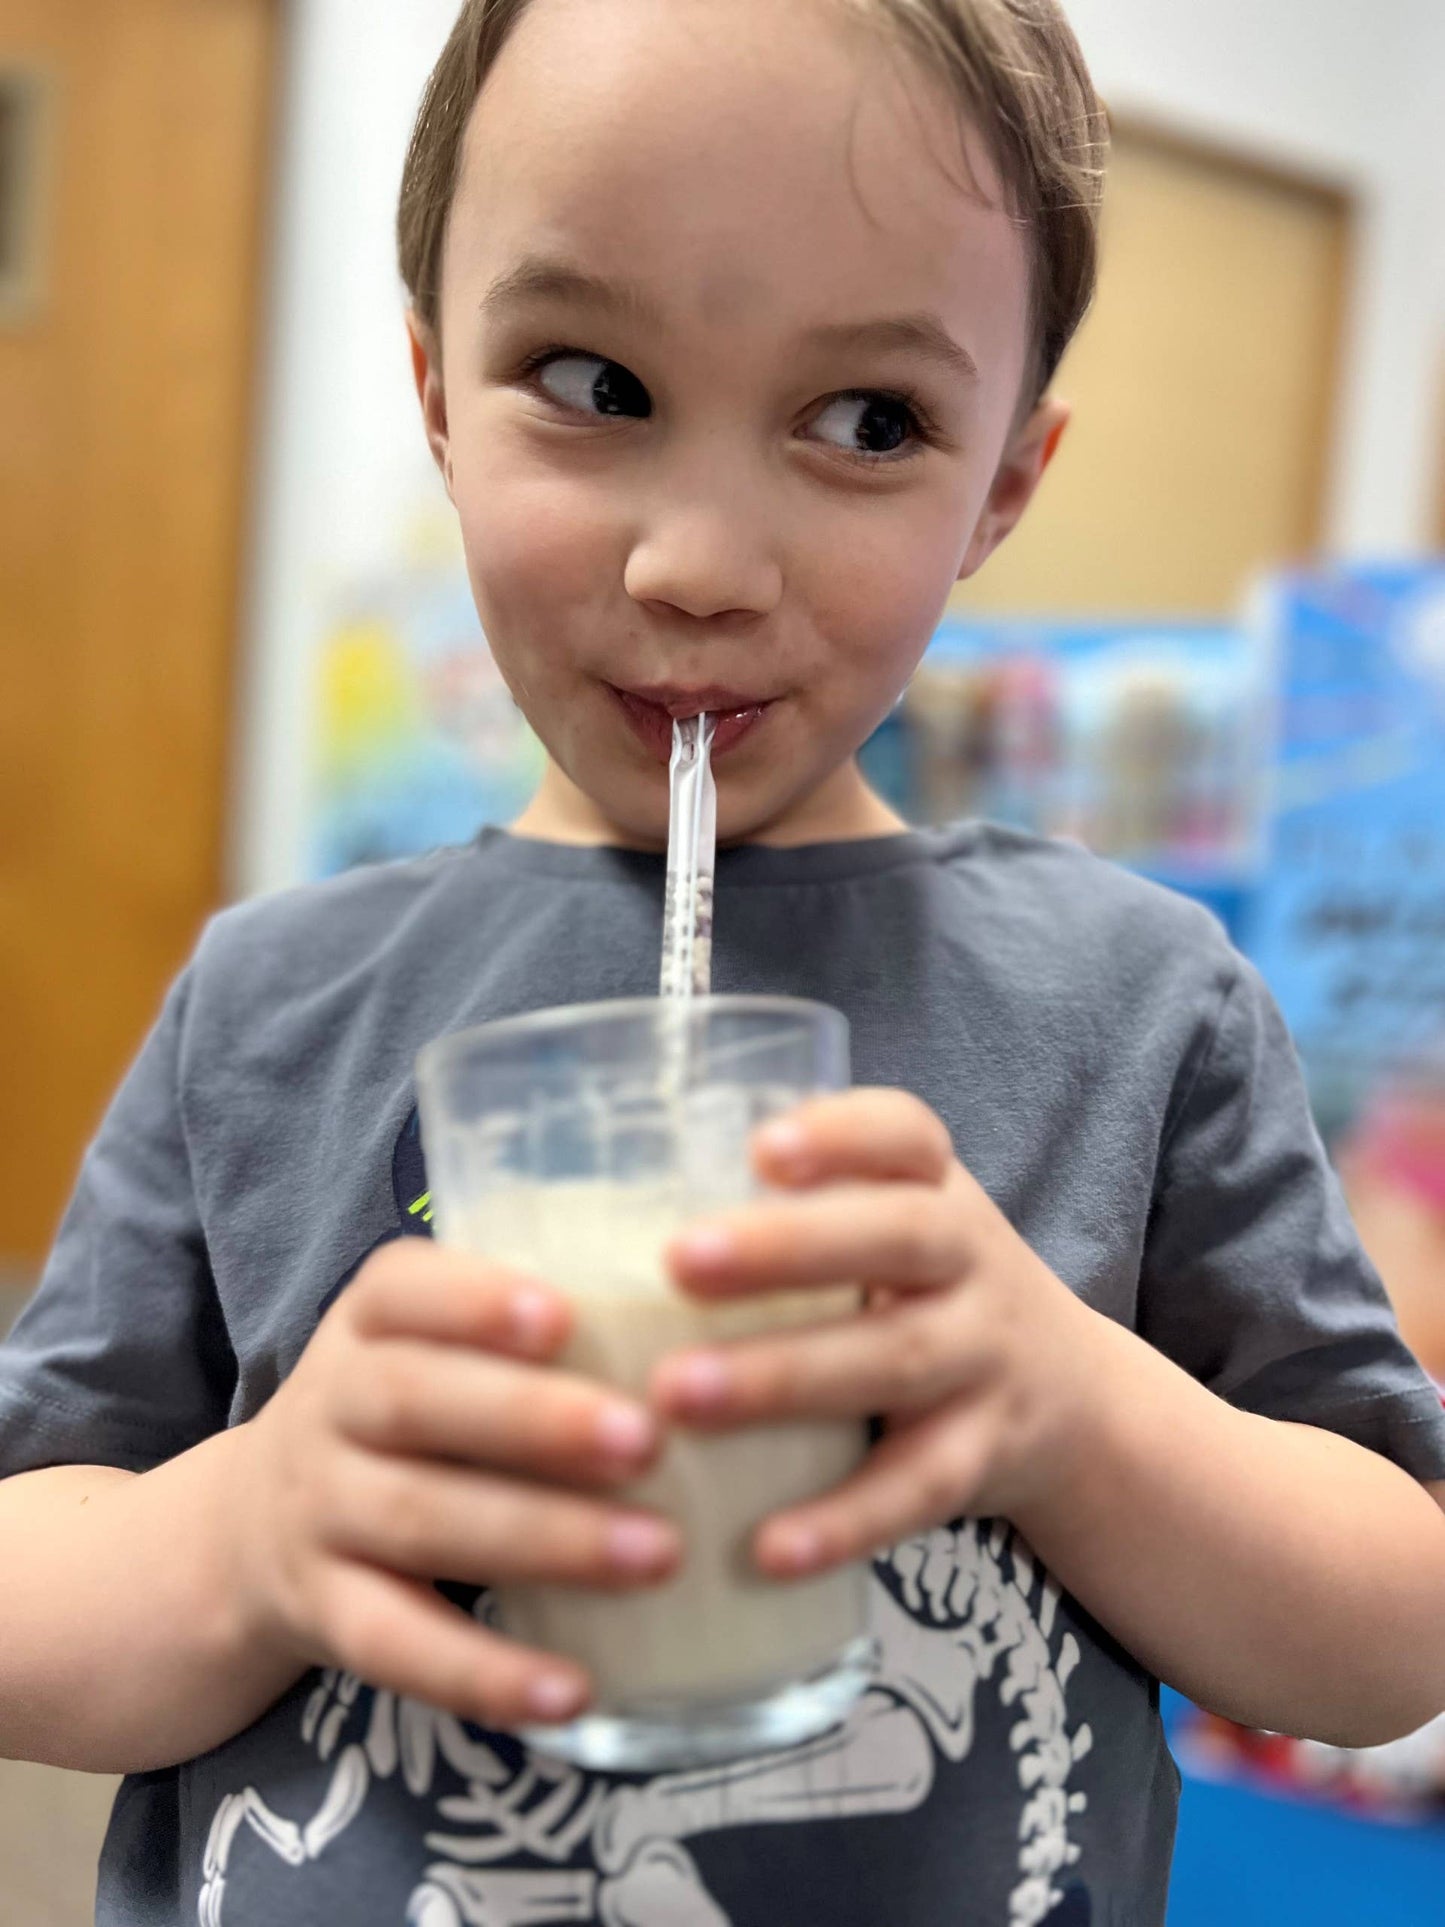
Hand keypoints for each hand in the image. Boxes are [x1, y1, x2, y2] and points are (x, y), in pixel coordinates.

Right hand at [227, 1241, 681, 1729]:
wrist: (243, 1534)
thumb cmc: (401, 1416)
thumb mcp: (428, 1346)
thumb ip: (530, 1326)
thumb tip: (695, 1323)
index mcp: (366, 1321)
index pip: (401, 1289)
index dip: (476, 1300)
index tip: (564, 1315)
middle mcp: (329, 1405)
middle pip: (414, 1401)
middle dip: (533, 1420)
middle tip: (645, 1440)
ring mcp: (317, 1511)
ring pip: (419, 1519)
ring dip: (543, 1539)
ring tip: (658, 1554)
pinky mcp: (322, 1612)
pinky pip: (396, 1646)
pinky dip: (484, 1673)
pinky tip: (573, 1690)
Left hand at [650, 1089, 1094, 1578]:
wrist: (1072, 1401)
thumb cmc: (919, 1294)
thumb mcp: (885, 1229)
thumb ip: (785, 1214)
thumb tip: (584, 1219)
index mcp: (934, 1187)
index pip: (905, 1133)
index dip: (840, 1135)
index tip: (760, 1149)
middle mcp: (972, 1258)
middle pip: (899, 1236)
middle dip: (787, 1247)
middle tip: (678, 1262)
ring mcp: (987, 1356)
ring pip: (896, 1360)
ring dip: (783, 1377)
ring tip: (674, 1396)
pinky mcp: (988, 1455)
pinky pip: (918, 1489)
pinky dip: (843, 1520)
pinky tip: (764, 1547)